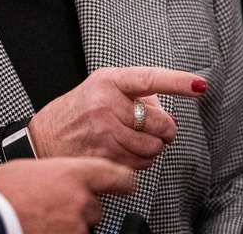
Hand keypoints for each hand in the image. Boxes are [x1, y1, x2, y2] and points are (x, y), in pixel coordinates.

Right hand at [0, 157, 133, 233]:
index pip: (116, 176)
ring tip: (40, 221)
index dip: (124, 181)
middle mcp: (80, 201)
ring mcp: (75, 228)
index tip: (128, 185)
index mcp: (72, 173)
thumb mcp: (24, 169)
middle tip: (52, 208)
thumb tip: (46, 178)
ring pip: (83, 228)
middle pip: (94, 208)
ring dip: (68, 226)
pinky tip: (38, 229)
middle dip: (78, 210)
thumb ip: (48, 174)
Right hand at [28, 67, 206, 168]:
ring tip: (134, 140)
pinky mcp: (104, 156)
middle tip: (153, 129)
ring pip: (153, 148)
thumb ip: (136, 94)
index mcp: (108, 81)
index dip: (178, 82)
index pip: (150, 78)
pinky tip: (124, 152)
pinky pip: (140, 165)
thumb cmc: (77, 111)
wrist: (43, 137)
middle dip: (164, 130)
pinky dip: (139, 162)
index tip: (199, 85)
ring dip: (152, 148)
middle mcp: (106, 105)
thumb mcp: (101, 88)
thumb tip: (168, 111)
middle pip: (161, 123)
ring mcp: (105, 132)